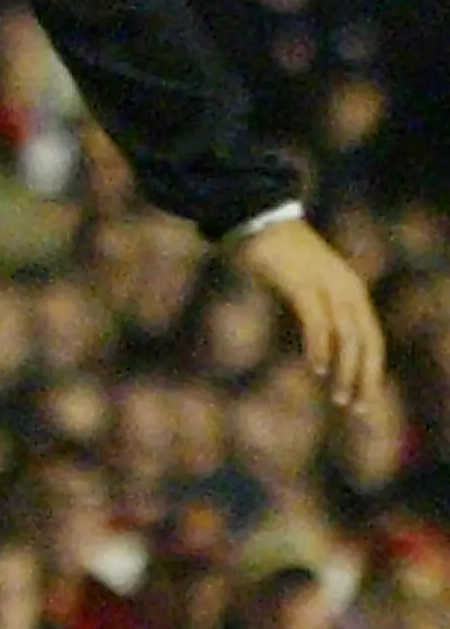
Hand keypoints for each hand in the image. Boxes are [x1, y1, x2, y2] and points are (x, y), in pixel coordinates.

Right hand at [229, 215, 385, 410]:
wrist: (257, 219)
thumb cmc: (278, 255)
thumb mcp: (306, 285)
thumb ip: (317, 310)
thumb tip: (318, 343)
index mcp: (351, 290)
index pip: (372, 338)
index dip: (371, 371)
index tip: (364, 401)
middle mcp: (347, 288)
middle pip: (367, 341)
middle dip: (365, 378)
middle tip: (356, 409)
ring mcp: (326, 285)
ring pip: (348, 336)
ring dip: (346, 371)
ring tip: (339, 398)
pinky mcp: (302, 284)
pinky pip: (318, 322)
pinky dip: (320, 348)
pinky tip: (318, 369)